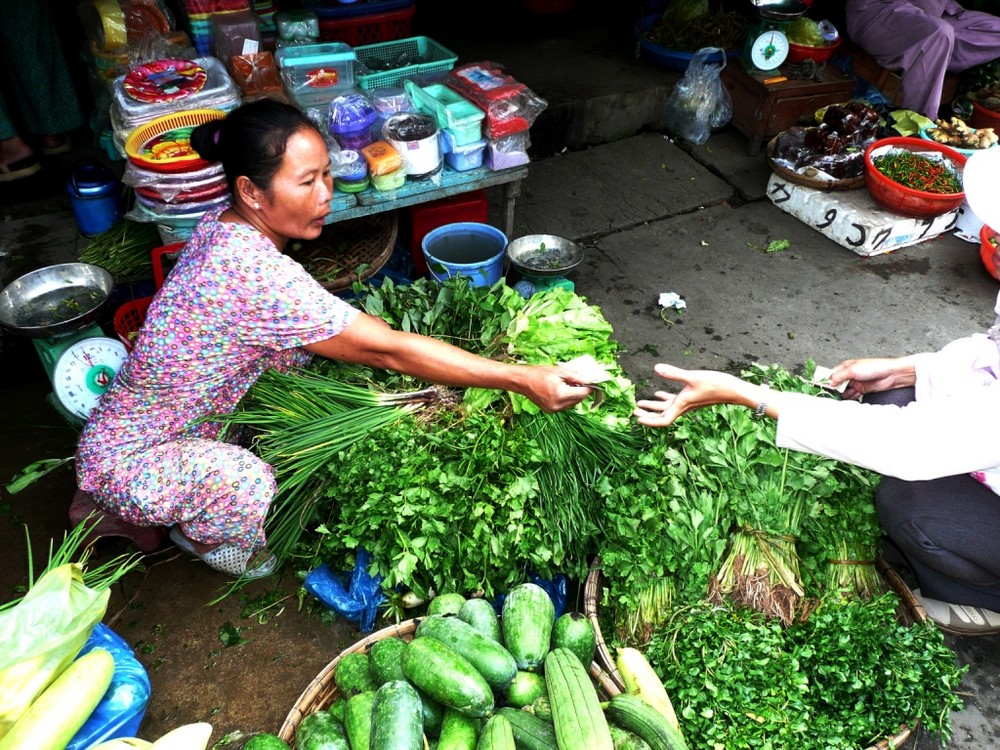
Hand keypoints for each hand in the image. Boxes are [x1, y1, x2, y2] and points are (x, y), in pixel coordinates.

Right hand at [521, 365, 594, 411]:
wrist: (523, 381)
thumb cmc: (539, 373)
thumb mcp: (560, 371)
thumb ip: (575, 377)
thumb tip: (588, 380)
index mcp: (561, 394)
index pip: (582, 394)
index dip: (589, 388)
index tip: (592, 383)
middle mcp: (558, 405)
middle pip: (578, 400)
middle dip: (581, 391)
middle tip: (580, 382)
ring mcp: (554, 409)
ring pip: (572, 404)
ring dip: (574, 396)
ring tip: (569, 385)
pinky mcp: (550, 411)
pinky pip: (565, 406)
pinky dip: (567, 399)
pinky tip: (562, 391)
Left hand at [633, 363, 757, 426]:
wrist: (735, 390)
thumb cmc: (716, 384)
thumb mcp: (693, 377)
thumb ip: (674, 373)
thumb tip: (656, 368)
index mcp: (682, 405)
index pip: (663, 420)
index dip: (649, 421)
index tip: (637, 419)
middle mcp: (683, 406)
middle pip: (662, 415)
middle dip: (647, 414)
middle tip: (633, 411)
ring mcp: (688, 402)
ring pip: (667, 407)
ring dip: (653, 406)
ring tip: (640, 403)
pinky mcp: (692, 396)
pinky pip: (675, 400)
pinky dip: (665, 398)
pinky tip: (658, 392)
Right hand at [828, 357, 914, 400]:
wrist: (892, 375)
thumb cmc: (875, 367)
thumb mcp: (853, 370)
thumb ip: (839, 376)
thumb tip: (828, 382)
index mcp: (846, 367)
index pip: (831, 374)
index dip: (827, 381)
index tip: (822, 387)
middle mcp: (850, 375)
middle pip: (837, 384)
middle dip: (835, 389)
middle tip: (834, 393)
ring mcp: (856, 383)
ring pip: (844, 391)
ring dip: (844, 395)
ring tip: (844, 396)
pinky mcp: (862, 390)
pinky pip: (852, 396)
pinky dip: (851, 398)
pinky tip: (851, 398)